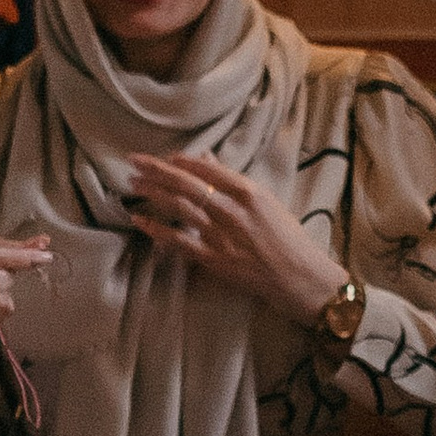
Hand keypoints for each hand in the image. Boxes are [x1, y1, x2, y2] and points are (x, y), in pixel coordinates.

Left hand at [125, 153, 343, 322]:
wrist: (302, 279)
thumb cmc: (290, 240)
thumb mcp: (268, 203)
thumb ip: (235, 182)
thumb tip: (207, 161)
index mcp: (251, 193)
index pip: (207, 169)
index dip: (181, 161)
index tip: (162, 156)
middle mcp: (234, 211)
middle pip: (187, 184)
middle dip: (157, 170)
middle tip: (134, 161)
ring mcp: (222, 236)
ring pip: (180, 207)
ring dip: (153, 193)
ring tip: (134, 184)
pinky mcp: (215, 260)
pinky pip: (179, 241)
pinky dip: (157, 229)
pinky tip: (139, 221)